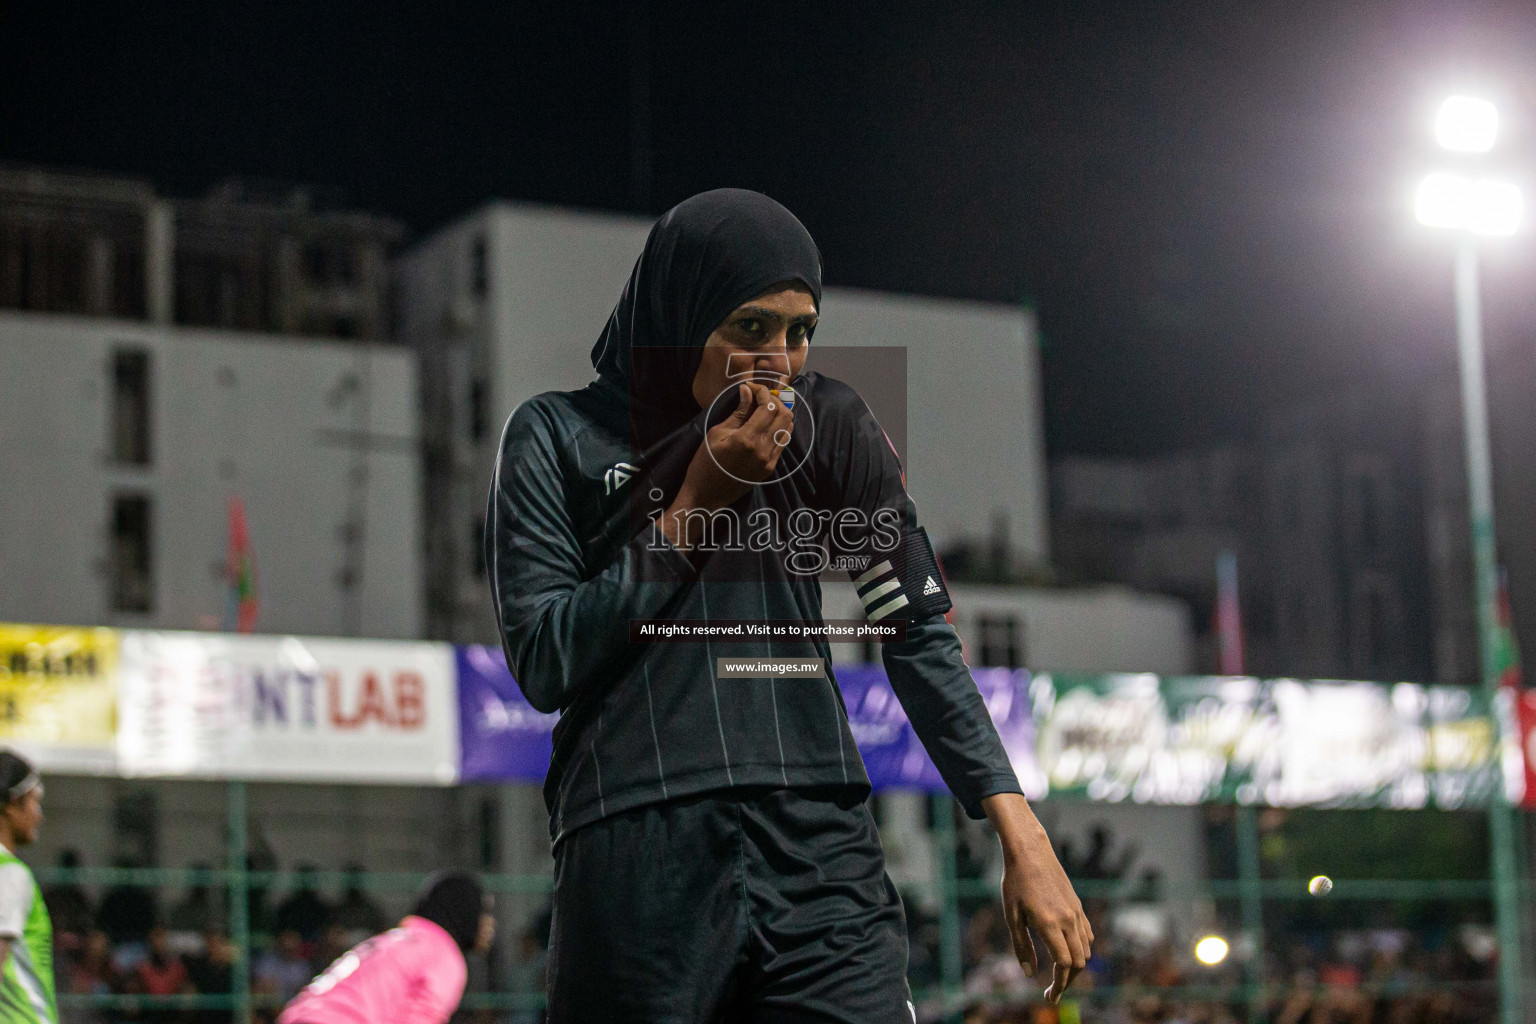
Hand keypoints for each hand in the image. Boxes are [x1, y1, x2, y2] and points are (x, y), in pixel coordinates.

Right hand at [659, 383, 792, 550]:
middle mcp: (763, 450)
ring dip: (779, 414)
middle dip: (773, 400)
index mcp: (747, 439)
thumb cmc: (705, 463)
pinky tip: (765, 425)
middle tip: (758, 397)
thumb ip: (737, 413)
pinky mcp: (771, 468)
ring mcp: (770, 461)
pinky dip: (778, 428)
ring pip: (788, 428)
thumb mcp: (717, 433)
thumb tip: (747, 391)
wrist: (707, 495)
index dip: (762, 391)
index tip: (751, 387)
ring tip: (763, 409)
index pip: (768, 406)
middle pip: (784, 414)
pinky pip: (783, 442)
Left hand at [981, 793, 1092, 1004]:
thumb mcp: (1012, 916)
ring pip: (1086, 950)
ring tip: (1059, 976)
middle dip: (1068, 981)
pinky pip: (1088, 935)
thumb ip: (1021, 946)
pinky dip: (1082, 950)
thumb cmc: (1015, 882)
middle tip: (1053, 991)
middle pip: (1079, 962)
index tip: (1050, 995)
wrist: (1030, 851)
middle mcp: (1068, 919)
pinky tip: (1068, 953)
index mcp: (1049, 923)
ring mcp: (1076, 912)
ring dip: (1076, 967)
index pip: (1064, 964)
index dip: (1059, 984)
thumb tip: (1029, 974)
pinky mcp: (1078, 906)